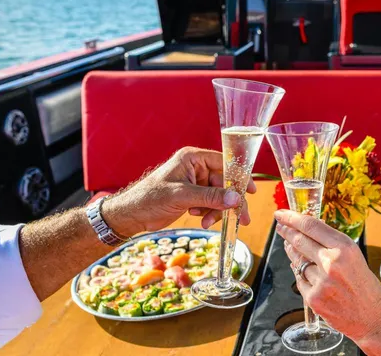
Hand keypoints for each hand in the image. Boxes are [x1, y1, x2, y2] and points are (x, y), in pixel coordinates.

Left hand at [102, 147, 256, 235]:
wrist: (130, 215)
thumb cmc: (150, 198)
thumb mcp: (182, 196)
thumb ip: (210, 197)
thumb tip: (236, 199)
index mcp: (193, 158)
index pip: (224, 163)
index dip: (239, 177)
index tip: (250, 191)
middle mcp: (196, 167)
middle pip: (224, 182)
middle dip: (230, 201)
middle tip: (242, 217)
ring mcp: (195, 182)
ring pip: (219, 195)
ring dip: (217, 209)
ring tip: (208, 222)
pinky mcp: (192, 195)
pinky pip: (210, 202)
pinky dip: (210, 212)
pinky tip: (201, 219)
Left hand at [274, 210, 380, 342]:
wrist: (373, 319)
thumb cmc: (365, 287)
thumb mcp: (355, 257)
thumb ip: (332, 244)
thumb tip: (308, 230)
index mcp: (346, 248)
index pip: (311, 226)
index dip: (292, 218)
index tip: (282, 214)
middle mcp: (332, 263)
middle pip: (300, 240)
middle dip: (287, 232)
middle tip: (280, 226)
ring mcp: (321, 282)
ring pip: (298, 262)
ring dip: (294, 255)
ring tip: (292, 248)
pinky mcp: (313, 299)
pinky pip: (300, 281)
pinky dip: (302, 276)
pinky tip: (309, 276)